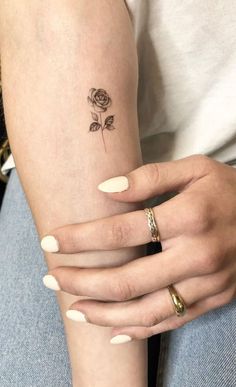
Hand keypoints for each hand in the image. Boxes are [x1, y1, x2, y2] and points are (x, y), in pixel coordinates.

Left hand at [42, 155, 235, 342]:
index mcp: (190, 216)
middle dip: (82, 282)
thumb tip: (105, 188)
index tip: (51, 241)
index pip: (122, 231)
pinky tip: (112, 330)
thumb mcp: (195, 168)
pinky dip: (139, 331)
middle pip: (127, 280)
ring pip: (146, 311)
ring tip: (73, 310)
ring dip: (104, 315)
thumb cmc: (227, 188)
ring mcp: (208, 283)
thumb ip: (150, 176)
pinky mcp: (215, 298)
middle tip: (51, 278)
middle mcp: (198, 255)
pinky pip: (172, 321)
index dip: (81, 238)